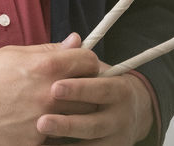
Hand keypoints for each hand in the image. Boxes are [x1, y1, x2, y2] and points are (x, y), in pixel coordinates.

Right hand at [0, 33, 100, 145]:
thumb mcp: (13, 53)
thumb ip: (48, 49)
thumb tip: (75, 42)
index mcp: (45, 66)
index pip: (89, 61)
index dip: (88, 62)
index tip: (82, 66)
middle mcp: (49, 94)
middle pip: (90, 92)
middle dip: (85, 88)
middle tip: (73, 89)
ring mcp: (43, 121)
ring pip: (77, 118)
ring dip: (72, 112)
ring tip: (55, 107)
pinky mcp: (33, 142)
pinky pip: (54, 136)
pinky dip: (50, 130)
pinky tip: (34, 123)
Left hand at [36, 68, 153, 144]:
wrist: (132, 115)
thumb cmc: (103, 87)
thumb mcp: (98, 72)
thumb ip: (82, 60)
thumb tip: (73, 38)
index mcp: (119, 90)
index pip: (101, 89)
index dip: (79, 89)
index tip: (54, 87)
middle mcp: (120, 116)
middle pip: (94, 123)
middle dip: (67, 123)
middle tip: (42, 121)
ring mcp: (115, 137)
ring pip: (91, 144)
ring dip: (65, 141)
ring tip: (41, 136)